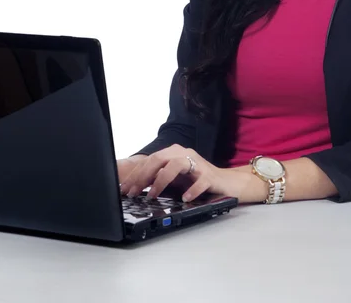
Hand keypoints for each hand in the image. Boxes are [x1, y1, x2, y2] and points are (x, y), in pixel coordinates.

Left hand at [119, 144, 252, 202]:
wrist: (227, 183)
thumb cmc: (197, 180)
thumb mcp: (174, 179)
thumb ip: (157, 179)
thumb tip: (134, 187)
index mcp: (173, 153)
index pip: (149, 161)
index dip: (135, 174)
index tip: (123, 189)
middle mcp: (184, 154)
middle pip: (159, 159)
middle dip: (142, 176)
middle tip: (132, 193)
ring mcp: (198, 164)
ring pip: (176, 165)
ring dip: (161, 180)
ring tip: (152, 195)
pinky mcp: (210, 176)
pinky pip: (200, 181)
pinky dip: (191, 189)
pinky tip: (184, 198)